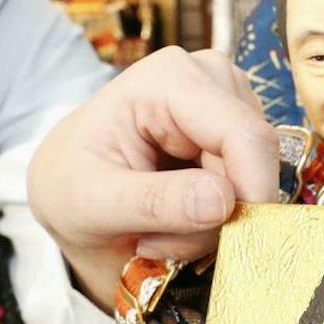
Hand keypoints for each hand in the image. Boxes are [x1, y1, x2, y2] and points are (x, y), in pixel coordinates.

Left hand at [28, 47, 281, 310]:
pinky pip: (251, 188)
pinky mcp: (236, 133)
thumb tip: (223, 202)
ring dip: (213, 223)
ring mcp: (228, 103)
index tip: (228, 245)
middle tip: (157, 241)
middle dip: (218, 217)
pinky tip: (175, 221)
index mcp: (168, 79)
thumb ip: (155, 203)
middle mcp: (209, 77)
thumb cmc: (70, 185)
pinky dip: (217, 220)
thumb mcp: (93, 203)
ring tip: (157, 230)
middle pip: (254, 159)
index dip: (250, 191)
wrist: (67, 189)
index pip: (241, 133)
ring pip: (256, 179)